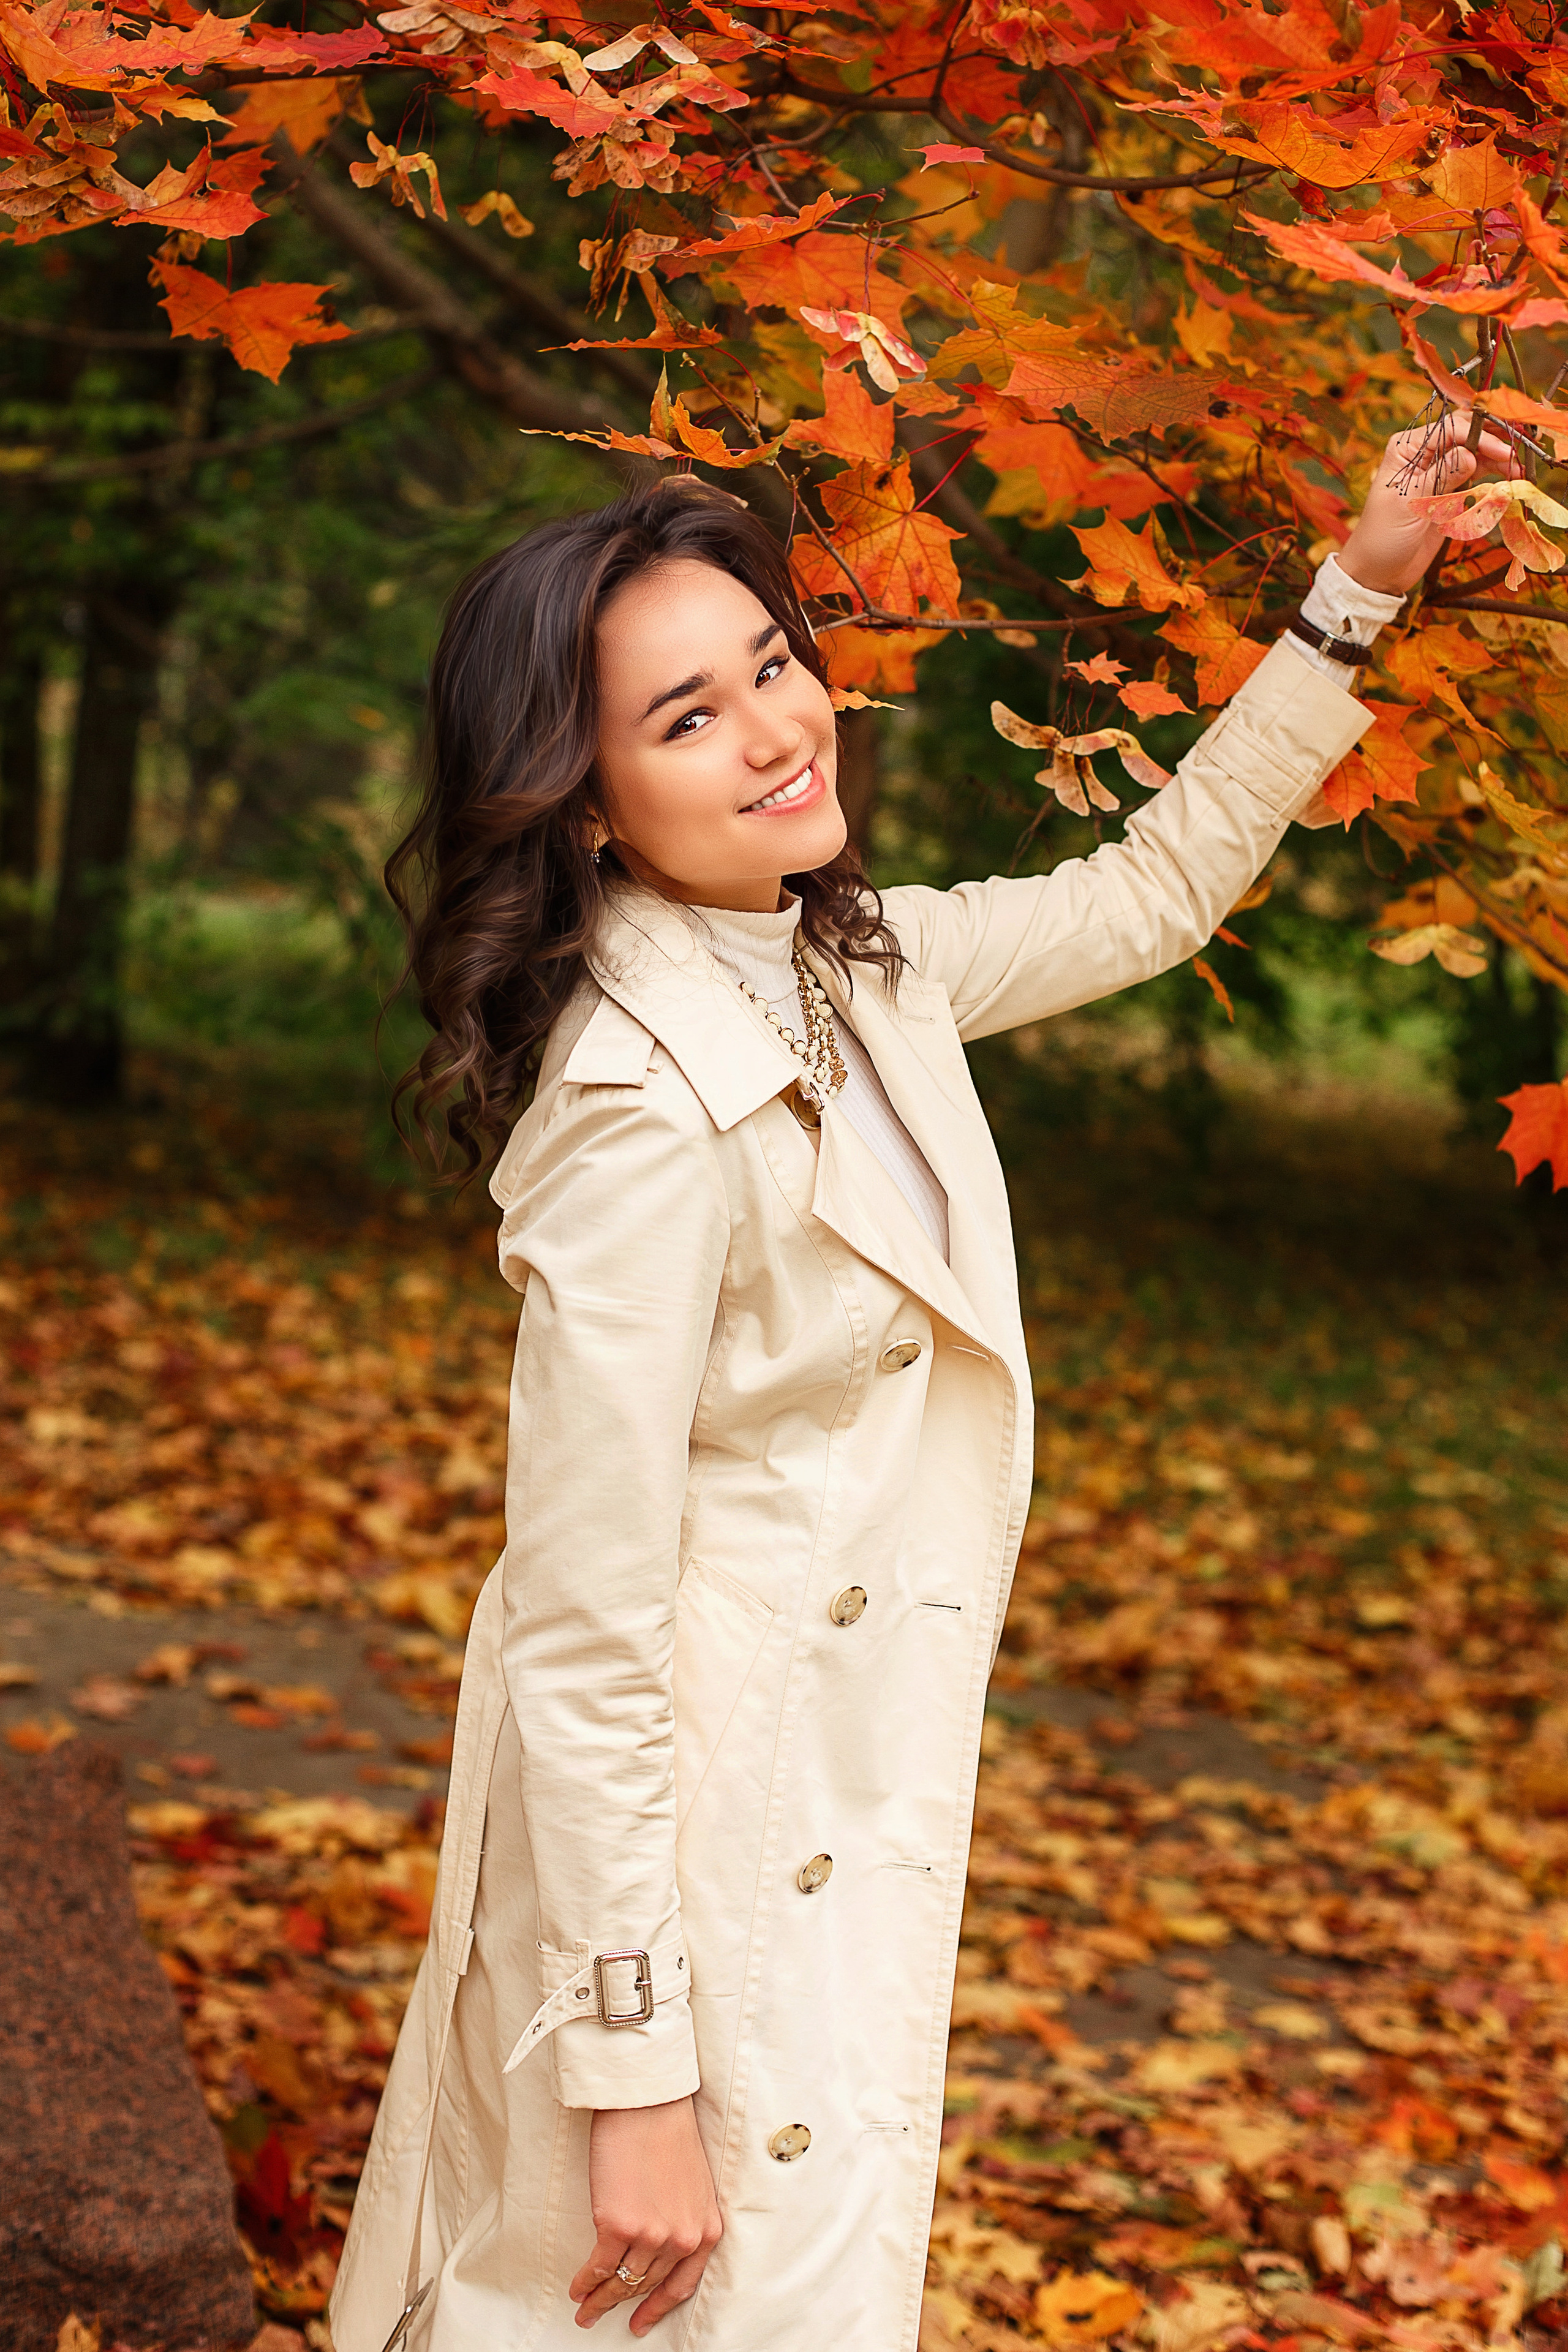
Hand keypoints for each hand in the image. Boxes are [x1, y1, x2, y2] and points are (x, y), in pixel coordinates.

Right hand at [568, 2097, 721, 2334]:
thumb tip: (653, 2245)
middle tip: (600, 2316)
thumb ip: (680, 2218)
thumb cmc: (667, 2131)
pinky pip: (598, 2267)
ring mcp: (650, 2235)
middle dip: (621, 2304)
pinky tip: (577, 2288)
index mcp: (705, 2228)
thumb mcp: (691, 2183)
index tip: (641, 2322)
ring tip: (584, 2308)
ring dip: (600, 2299)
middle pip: (646, 2285)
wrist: (648, 2102)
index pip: (682, 2285)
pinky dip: (585, 2282)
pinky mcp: (618, 2226)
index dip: (658, 2307)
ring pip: (621, 2282)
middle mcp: (682, 2238)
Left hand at [1337, 415, 1523, 596]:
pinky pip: (1477, 478)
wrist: (1379, 572)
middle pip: (1467, 436)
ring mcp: (1439, 473)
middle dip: (1493, 443)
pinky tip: (1509, 481)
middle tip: (1517, 455)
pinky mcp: (1451, 493)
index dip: (1478, 437)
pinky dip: (1494, 478)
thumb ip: (1441, 477)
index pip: (1450, 429)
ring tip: (1518, 472)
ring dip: (1498, 462)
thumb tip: (1470, 453)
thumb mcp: (1410, 503)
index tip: (1501, 452)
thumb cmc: (1382, 537)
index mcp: (1407, 449)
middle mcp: (1424, 455)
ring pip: (1476, 456)